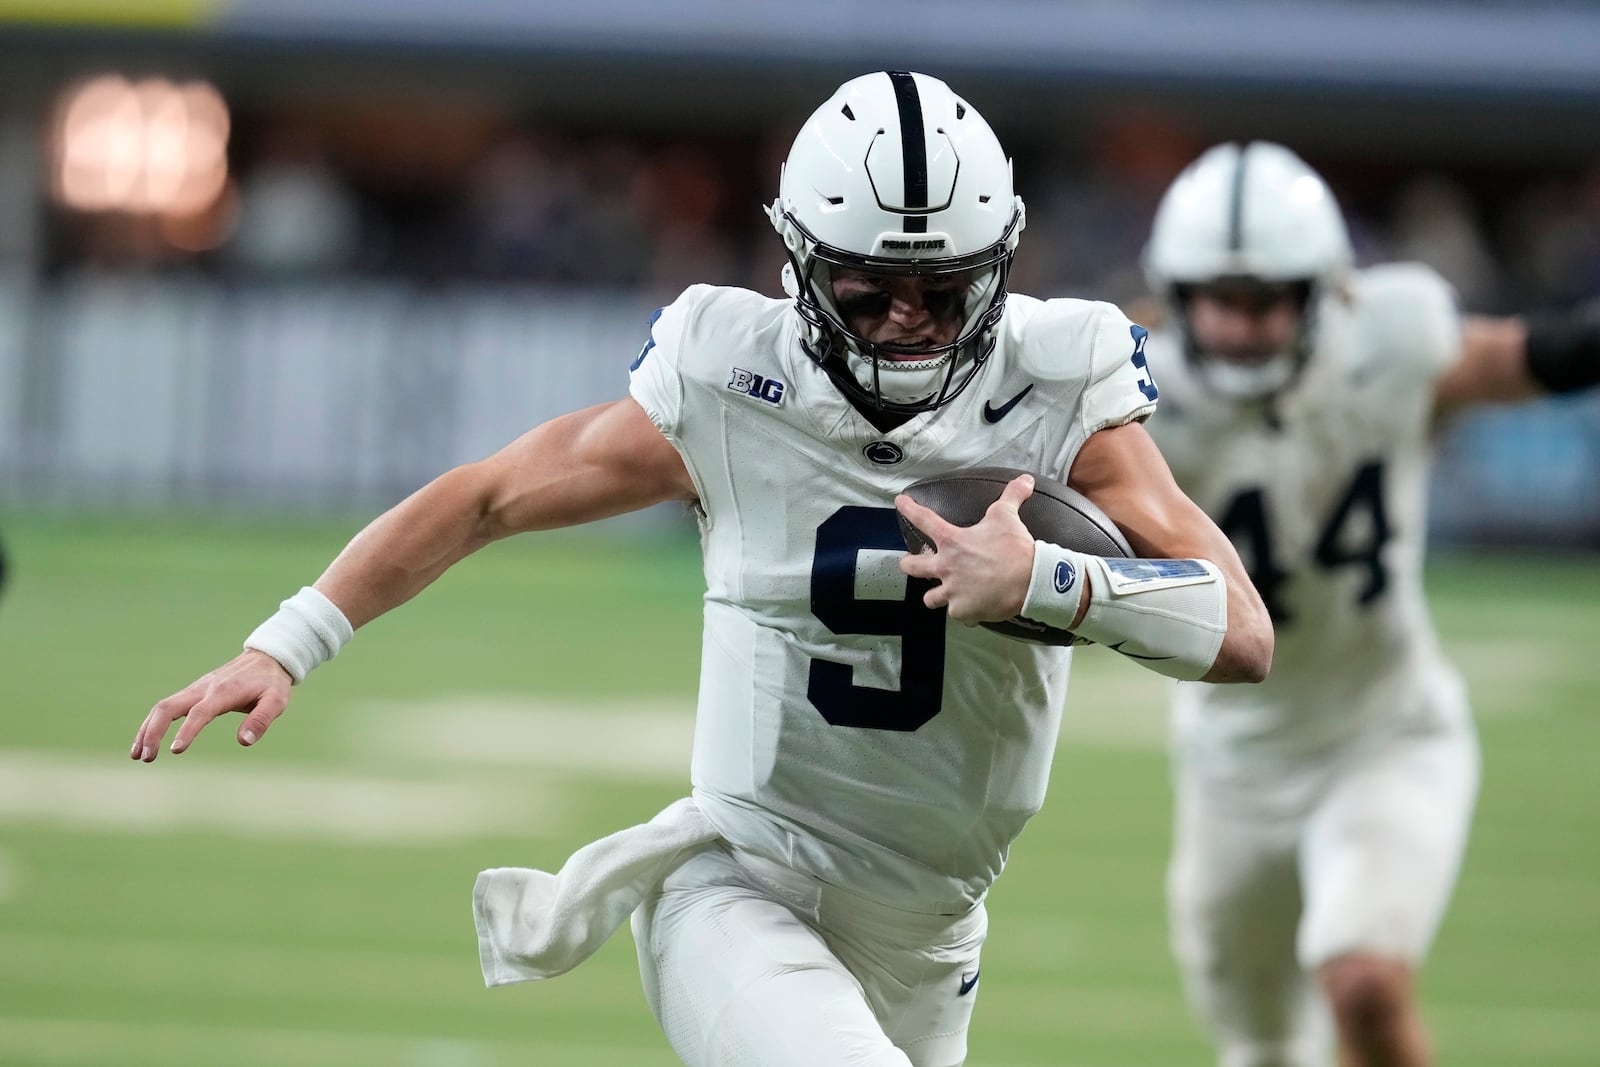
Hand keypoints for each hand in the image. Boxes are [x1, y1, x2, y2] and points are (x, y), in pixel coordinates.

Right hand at [131, 649, 293, 761]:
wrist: (265, 659)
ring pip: (162, 707)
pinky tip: (146, 741)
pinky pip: (167, 706)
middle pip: (167, 707)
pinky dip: (153, 723)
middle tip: (146, 758)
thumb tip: (243, 741)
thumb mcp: (276, 701)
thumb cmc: (271, 683)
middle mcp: (203, 688)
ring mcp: (195, 689)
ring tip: (138, 756)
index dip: (187, 731)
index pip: (200, 713)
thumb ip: (261, 720)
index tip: (175, 750)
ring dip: (147, 730)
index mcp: (224, 692)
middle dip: (153, 732)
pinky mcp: (192, 692)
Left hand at [896, 473, 1038, 621]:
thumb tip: (1024, 480)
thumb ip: (1012, 496)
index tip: (900, 503)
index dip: (908, 509)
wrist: (1031, 580)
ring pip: (930, 598)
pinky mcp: (963, 610)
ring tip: (940, 593)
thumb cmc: (1016, 549)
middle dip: (908, 564)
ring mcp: (952, 591)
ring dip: (935, 595)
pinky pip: (956, 614)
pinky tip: (969, 608)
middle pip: (912, 567)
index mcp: (952, 541)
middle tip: (910, 562)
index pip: (924, 520)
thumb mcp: (1008, 516)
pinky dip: (963, 611)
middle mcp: (946, 567)